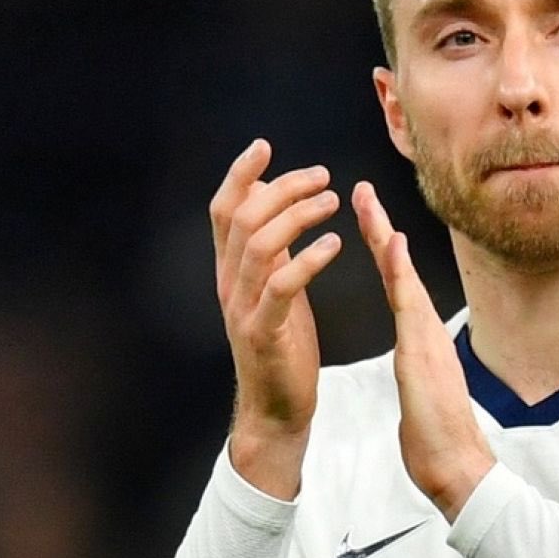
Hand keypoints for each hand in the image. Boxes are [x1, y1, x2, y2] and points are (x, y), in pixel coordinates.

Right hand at [210, 139, 341, 497]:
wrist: (276, 410)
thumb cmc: (282, 348)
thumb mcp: (274, 290)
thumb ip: (271, 250)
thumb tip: (274, 202)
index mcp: (230, 272)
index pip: (223, 210)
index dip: (239, 175)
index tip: (264, 147)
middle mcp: (229, 285)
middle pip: (242, 217)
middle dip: (282, 188)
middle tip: (322, 176)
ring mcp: (243, 309)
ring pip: (258, 245)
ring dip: (297, 215)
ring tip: (332, 202)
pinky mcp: (265, 333)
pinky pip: (281, 286)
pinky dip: (308, 259)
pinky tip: (335, 244)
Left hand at [352, 181, 494, 520]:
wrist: (456, 467)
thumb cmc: (436, 437)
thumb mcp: (418, 392)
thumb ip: (417, 369)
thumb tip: (414, 361)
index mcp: (417, 338)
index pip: (393, 284)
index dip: (379, 249)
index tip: (364, 216)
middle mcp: (423, 330)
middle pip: (396, 269)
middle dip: (379, 227)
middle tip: (361, 188)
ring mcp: (425, 338)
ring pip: (401, 277)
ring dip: (385, 236)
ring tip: (366, 200)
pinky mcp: (422, 354)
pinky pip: (408, 307)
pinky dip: (401, 273)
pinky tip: (392, 245)